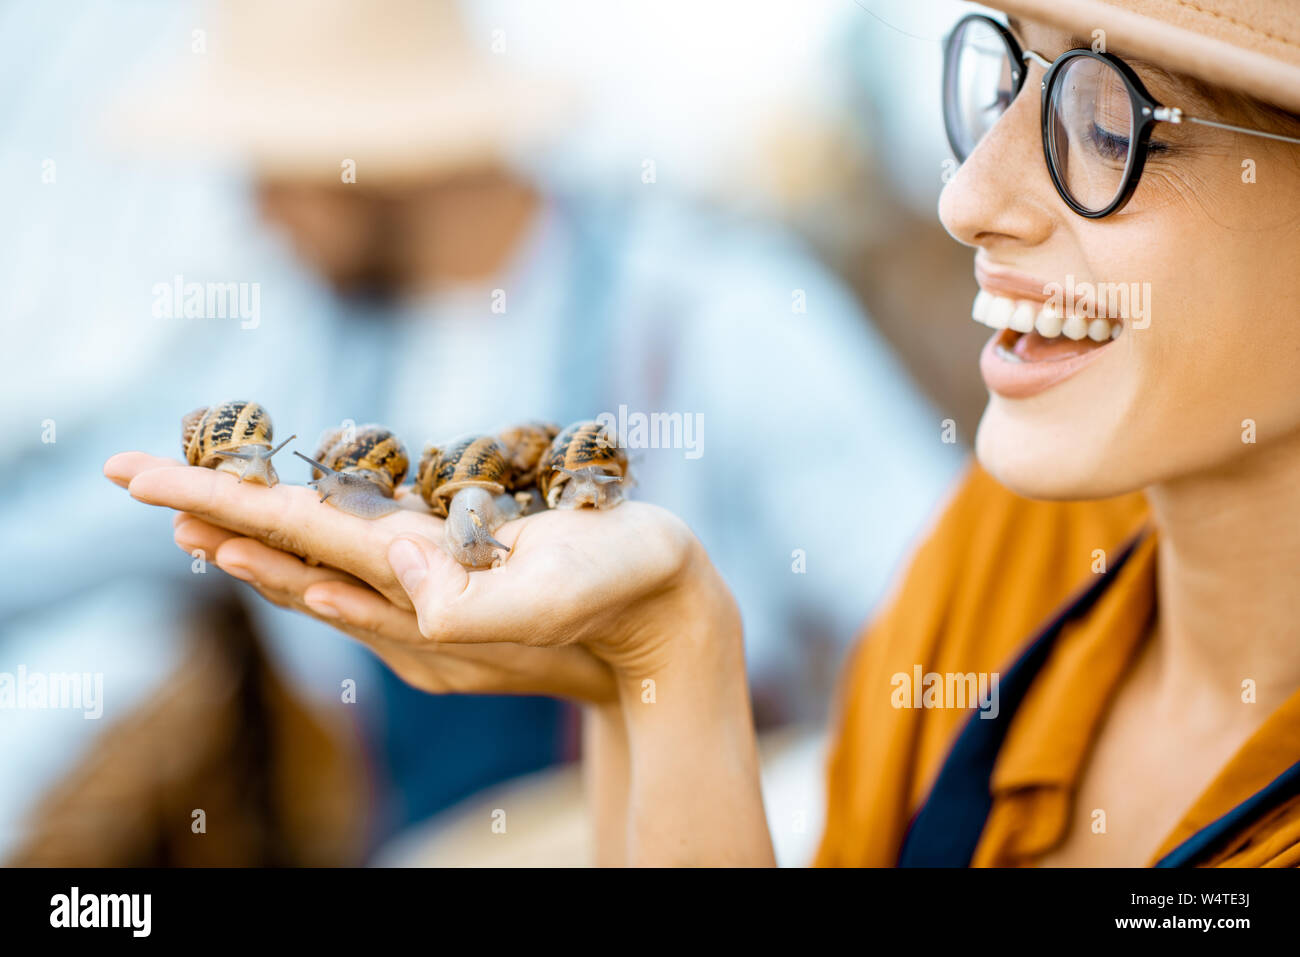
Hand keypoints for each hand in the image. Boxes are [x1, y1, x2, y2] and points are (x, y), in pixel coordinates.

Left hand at [106, 451, 768, 864]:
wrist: (667, 623)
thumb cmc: (628, 588)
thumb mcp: (562, 594)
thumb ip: (475, 603)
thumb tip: (392, 568)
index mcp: (426, 585)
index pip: (301, 536)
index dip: (225, 503)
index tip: (149, 479)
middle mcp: (411, 601)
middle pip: (287, 551)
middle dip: (206, 511)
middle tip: (129, 474)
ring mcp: (430, 606)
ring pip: (316, 568)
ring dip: (245, 539)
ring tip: (183, 517)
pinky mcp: (455, 597)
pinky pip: (360, 578)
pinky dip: (306, 558)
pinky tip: (286, 551)